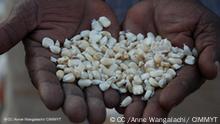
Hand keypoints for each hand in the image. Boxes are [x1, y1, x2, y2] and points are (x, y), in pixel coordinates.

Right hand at [0, 0, 120, 122]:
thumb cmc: (46, 1)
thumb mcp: (28, 14)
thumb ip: (11, 30)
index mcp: (46, 60)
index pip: (45, 78)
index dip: (48, 90)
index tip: (53, 102)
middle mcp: (67, 66)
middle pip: (71, 88)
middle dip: (76, 102)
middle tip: (81, 117)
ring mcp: (89, 62)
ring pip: (93, 84)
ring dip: (98, 99)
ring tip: (101, 112)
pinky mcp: (107, 54)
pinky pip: (112, 70)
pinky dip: (116, 82)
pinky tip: (119, 93)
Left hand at [118, 0, 219, 121]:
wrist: (163, 3)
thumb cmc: (188, 15)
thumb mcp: (204, 28)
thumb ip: (209, 49)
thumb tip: (213, 70)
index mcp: (181, 71)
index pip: (179, 84)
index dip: (174, 93)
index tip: (166, 102)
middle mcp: (160, 75)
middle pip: (155, 94)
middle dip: (148, 109)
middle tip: (140, 122)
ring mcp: (141, 68)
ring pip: (135, 89)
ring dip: (129, 103)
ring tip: (124, 114)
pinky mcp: (125, 60)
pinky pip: (118, 73)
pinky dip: (114, 84)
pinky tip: (109, 95)